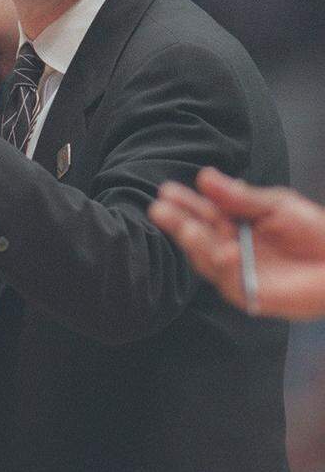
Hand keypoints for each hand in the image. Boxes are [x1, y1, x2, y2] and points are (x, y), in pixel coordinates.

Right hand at [149, 167, 324, 320]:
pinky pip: (229, 281)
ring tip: (186, 227)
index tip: (166, 191)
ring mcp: (237, 272)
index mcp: (233, 223)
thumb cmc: (314, 232)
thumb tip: (205, 177)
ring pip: (205, 259)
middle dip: (177, 223)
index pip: (202, 212)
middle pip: (197, 235)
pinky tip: (225, 251)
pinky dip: (224, 267)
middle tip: (160, 210)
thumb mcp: (277, 205)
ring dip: (195, 243)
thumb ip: (241, 197)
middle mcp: (229, 247)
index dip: (184, 202)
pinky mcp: (249, 294)